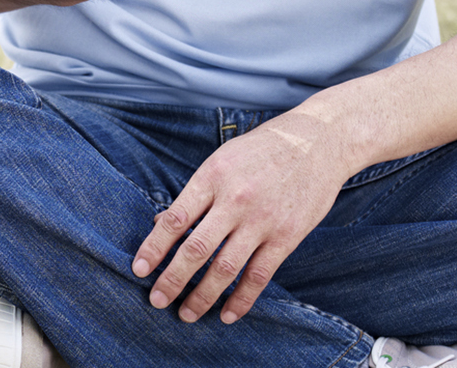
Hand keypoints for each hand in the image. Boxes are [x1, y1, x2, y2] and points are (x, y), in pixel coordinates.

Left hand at [132, 116, 352, 324]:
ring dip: (203, 296)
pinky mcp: (287, 236)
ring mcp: (262, 220)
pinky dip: (241, 300)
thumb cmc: (262, 150)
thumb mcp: (222, 160)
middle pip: (196, 249)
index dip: (154, 247)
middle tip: (157, 300)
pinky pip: (259, 275)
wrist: (318, 142)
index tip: (138, 269)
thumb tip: (160, 222)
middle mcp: (235, 200)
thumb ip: (195, 193)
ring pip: (225, 268)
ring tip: (187, 314)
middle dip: (173, 280)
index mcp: (212, 176)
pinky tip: (227, 315)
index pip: (175, 219)